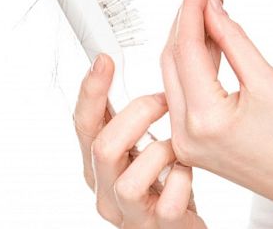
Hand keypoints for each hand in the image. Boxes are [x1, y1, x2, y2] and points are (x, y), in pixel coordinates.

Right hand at [74, 54, 206, 227]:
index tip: (105, 60)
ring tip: (178, 146)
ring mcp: (130, 214)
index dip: (91, 91)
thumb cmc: (162, 183)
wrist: (183, 226)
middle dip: (138, 114)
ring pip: (128, 181)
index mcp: (98, 165)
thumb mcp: (140, 147)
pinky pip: (168, 204)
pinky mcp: (159, 228)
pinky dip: (182, 181)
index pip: (84, 124)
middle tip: (163, 99)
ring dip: (161, 152)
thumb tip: (129, 65)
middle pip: (102, 148)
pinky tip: (188, 172)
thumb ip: (130, 118)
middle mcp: (106, 191)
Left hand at [159, 0, 272, 219]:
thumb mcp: (268, 81)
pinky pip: (183, 93)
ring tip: (210, 12)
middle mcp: (185, 133)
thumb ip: (233, 40)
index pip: (186, 48)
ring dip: (189, 41)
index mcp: (204, 120)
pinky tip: (209, 44)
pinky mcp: (191, 142)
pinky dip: (193, 65)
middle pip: (171, 60)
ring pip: (174, 75)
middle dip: (186, 22)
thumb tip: (211, 8)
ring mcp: (185, 141)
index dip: (192, 9)